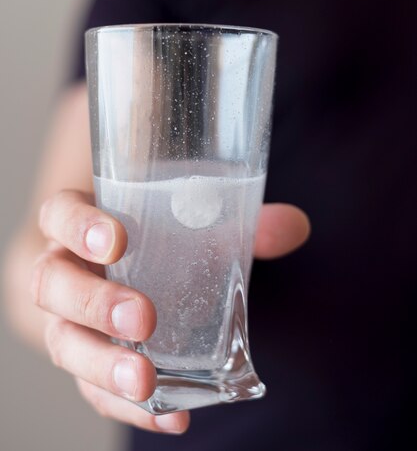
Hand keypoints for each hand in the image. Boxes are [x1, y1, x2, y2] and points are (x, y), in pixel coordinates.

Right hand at [32, 190, 308, 434]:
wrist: (119, 272)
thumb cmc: (152, 238)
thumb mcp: (189, 222)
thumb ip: (240, 221)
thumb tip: (295, 226)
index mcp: (80, 222)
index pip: (60, 215)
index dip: (79, 226)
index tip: (118, 241)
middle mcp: (63, 270)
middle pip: (52, 285)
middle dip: (94, 303)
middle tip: (142, 318)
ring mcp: (68, 320)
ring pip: (63, 343)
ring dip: (102, 365)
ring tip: (146, 380)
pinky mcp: (86, 363)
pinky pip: (94, 389)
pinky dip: (129, 408)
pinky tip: (171, 418)